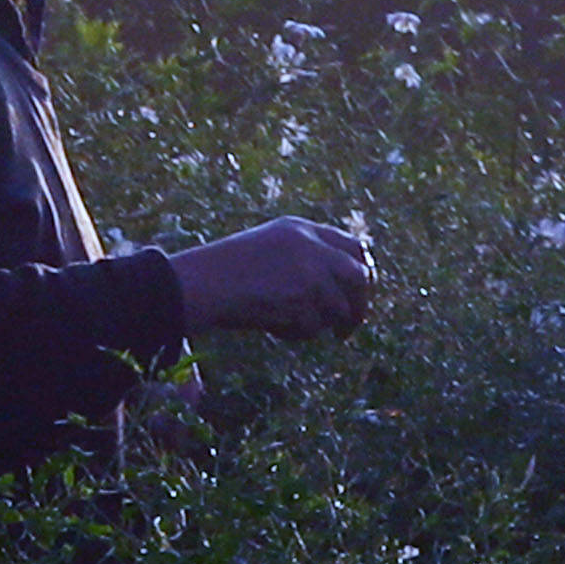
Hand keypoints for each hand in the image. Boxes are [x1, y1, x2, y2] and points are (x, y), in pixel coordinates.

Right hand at [175, 215, 379, 341]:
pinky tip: (271, 327)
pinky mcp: (301, 300)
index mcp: (301, 228)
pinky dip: (296, 334)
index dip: (362, 271)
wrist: (202, 283)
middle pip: (359, 277)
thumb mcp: (269, 248)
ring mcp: (308, 272)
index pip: (354, 246)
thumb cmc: (225, 271)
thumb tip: (340, 289)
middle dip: (359, 305)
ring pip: (338, 309)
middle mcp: (311, 246)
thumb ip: (305, 256)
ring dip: (319, 324)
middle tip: (348, 327)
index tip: (359, 293)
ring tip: (290, 325)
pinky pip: (313, 328)